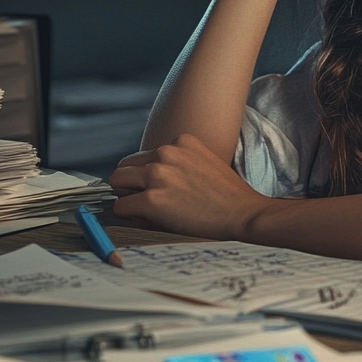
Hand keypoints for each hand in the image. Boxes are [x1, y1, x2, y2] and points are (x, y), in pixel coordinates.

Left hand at [110, 133, 273, 238]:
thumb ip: (178, 163)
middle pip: (125, 166)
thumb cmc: (228, 195)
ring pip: (117, 183)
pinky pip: (121, 207)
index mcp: (181, 141)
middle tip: (145, 202)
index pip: (143, 156)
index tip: (158, 190)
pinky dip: (129, 215)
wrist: (244, 214)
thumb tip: (148, 179)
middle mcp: (166, 153)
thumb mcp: (204, 162)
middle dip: (131, 185)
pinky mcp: (152, 200)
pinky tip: (148, 221)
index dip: (146, 176)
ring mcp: (157, 175)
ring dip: (128, 198)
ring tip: (146, 212)